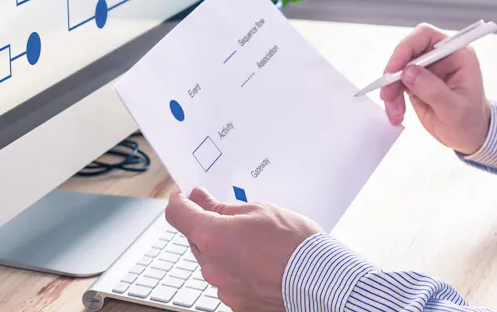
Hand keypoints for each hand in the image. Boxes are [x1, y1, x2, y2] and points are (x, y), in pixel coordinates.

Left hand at [165, 186, 322, 311]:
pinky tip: (261, 264)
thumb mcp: (258, 210)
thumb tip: (201, 198)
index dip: (180, 201)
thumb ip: (222, 207)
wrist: (319, 279)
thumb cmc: (293, 242)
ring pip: (213, 261)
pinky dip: (238, 270)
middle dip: (208, 226)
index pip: (177, 214)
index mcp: (212, 237)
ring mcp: (223, 288)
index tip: (186, 196)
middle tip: (235, 218)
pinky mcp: (237, 303)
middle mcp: (211, 266)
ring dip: (225, 250)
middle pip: (195, 239)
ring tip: (258, 245)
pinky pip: (229, 280)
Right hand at [380, 24, 490, 153]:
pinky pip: (397, 83)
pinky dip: (393, 97)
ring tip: (395, 112)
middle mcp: (441, 56)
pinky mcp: (417, 81)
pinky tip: (397, 113)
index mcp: (457, 54)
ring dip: (391, 89)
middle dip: (394, 72)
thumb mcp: (455, 110)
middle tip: (388, 95)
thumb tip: (408, 72)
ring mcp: (428, 68)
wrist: (470, 136)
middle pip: (407, 50)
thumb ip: (433, 90)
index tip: (394, 69)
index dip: (406, 47)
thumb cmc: (471, 121)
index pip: (426, 36)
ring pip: (399, 68)